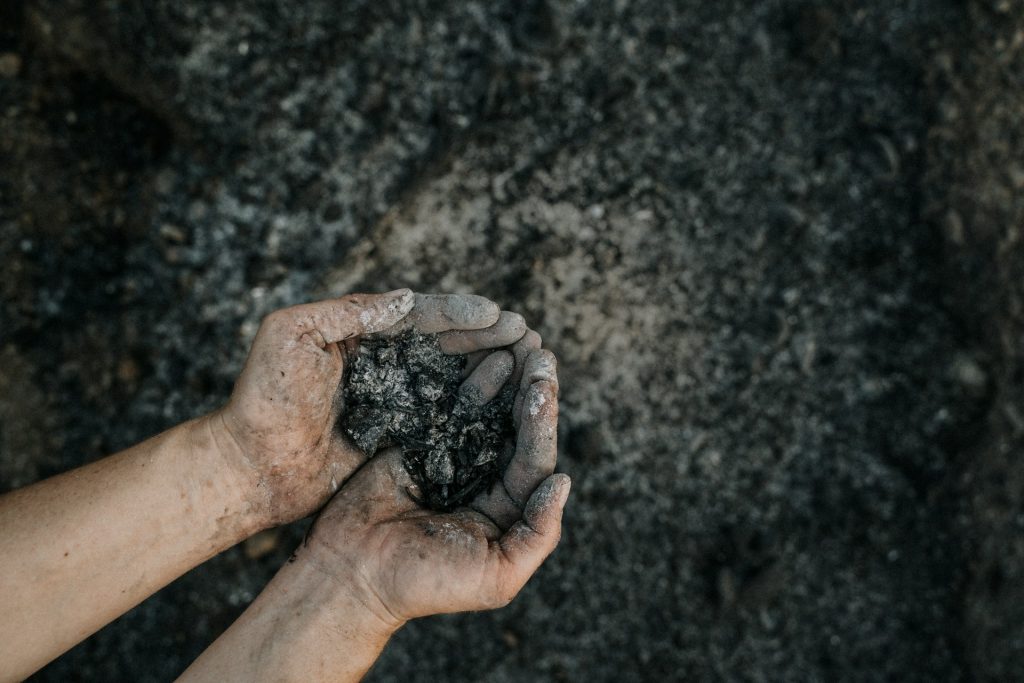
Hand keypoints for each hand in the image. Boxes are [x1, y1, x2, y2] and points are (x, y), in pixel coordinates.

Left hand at [213, 289, 528, 527]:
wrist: (251, 466)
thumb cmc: (262, 397)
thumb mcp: (291, 335)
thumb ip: (345, 312)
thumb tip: (406, 300)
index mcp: (358, 331)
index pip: (417, 315)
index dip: (457, 313)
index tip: (493, 316)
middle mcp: (381, 361)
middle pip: (443, 342)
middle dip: (486, 336)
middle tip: (527, 333)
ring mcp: (391, 398)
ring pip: (450, 376)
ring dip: (488, 366)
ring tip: (527, 359)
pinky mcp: (396, 434)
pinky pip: (442, 414)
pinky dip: (474, 405)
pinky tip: (504, 402)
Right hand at [299, 346, 567, 626]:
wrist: (352, 574)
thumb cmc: (425, 584)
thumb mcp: (496, 576)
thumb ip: (538, 535)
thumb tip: (563, 481)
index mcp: (509, 510)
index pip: (534, 458)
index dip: (542, 421)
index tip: (544, 385)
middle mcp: (486, 480)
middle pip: (517, 427)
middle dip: (530, 389)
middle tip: (540, 350)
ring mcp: (452, 457)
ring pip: (487, 409)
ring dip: (505, 375)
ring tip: (519, 339)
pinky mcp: (420, 442)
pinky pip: (447, 405)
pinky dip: (465, 378)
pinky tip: (480, 352)